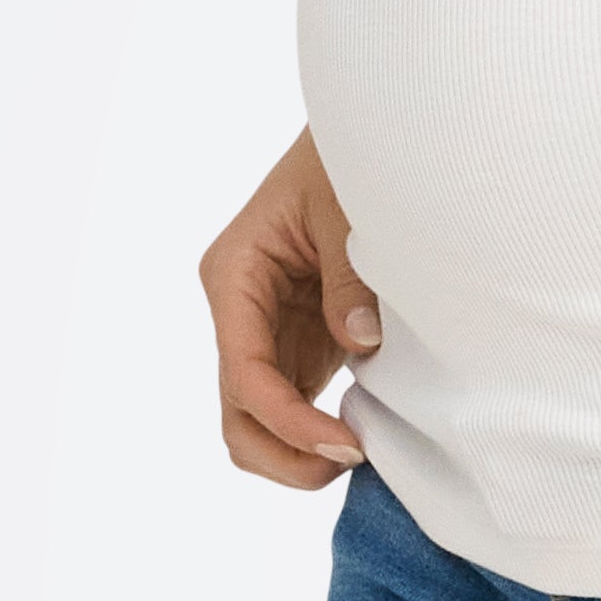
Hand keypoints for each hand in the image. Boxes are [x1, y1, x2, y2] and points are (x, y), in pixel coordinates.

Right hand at [201, 130, 380, 488]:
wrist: (366, 137)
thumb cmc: (345, 162)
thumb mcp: (346, 212)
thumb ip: (350, 281)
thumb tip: (360, 343)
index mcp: (234, 275)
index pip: (245, 373)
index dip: (289, 420)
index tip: (345, 444)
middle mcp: (238, 310)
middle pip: (237, 413)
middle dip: (283, 453)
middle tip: (349, 463)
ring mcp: (266, 330)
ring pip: (259, 420)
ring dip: (298, 452)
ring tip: (360, 455)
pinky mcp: (298, 340)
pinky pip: (293, 403)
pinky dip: (317, 431)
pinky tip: (364, 435)